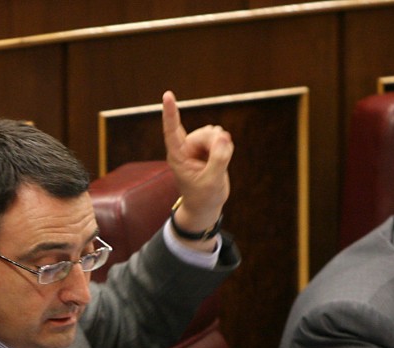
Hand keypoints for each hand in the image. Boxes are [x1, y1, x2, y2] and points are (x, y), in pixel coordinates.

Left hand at [161, 89, 233, 236]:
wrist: (206, 206)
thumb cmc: (203, 198)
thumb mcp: (211, 182)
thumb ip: (218, 160)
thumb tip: (224, 137)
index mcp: (177, 157)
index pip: (172, 131)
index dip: (170, 113)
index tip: (167, 95)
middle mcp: (185, 148)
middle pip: (204, 133)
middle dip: (216, 144)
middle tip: (220, 161)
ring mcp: (196, 146)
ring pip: (213, 132)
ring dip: (222, 145)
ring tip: (218, 164)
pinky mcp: (207, 146)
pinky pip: (221, 136)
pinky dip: (226, 145)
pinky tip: (223, 158)